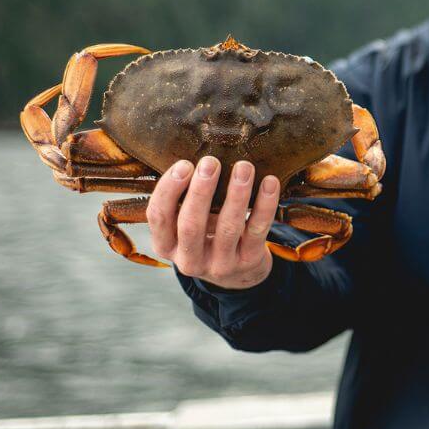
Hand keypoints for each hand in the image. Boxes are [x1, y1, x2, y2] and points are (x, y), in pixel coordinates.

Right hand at [146, 156, 280, 289]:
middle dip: (201, 191)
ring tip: (244, 167)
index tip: (184, 164)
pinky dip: (265, 205)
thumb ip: (184, 199)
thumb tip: (196, 153)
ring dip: (236, 194)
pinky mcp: (248, 261)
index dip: (168, 189)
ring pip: (228, 227)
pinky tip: (270, 183)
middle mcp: (189, 260)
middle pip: (190, 225)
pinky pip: (257, 230)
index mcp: (166, 245)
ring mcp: (220, 264)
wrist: (238, 274)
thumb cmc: (208, 235)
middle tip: (211, 162)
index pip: (158, 217)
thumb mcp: (186, 224)